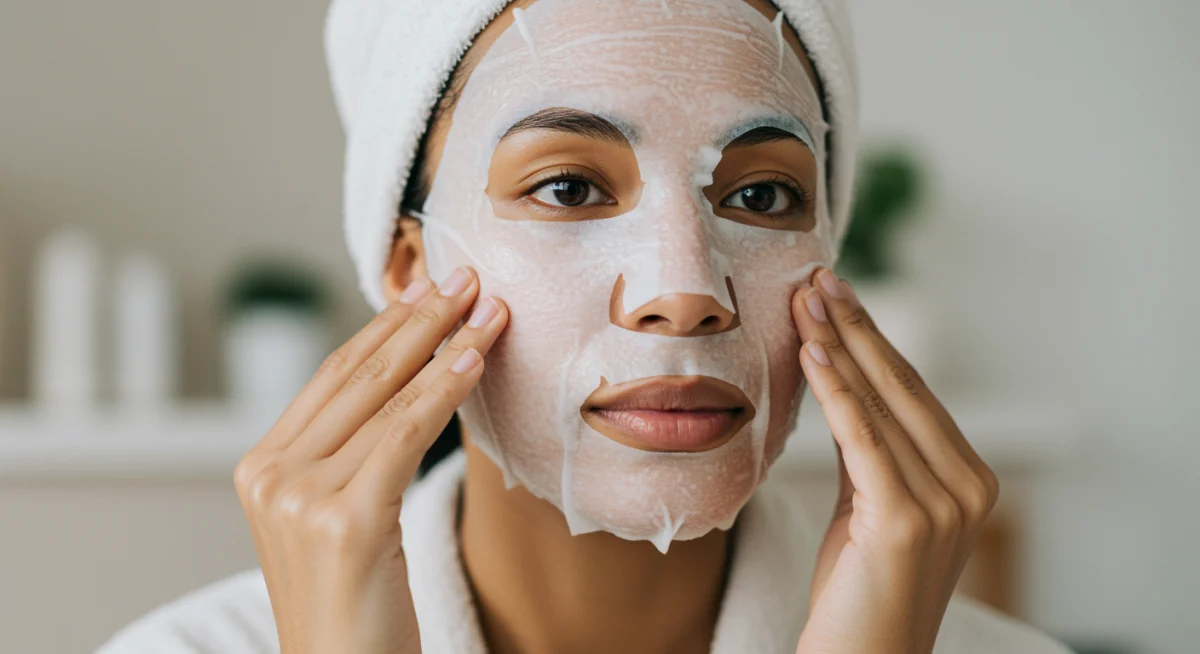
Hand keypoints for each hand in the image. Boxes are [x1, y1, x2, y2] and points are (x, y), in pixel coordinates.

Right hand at [232, 267, 507, 653]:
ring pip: (386, 397)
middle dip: (418, 319)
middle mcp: (270, 474)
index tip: (427, 290)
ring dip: (444, 342)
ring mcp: (299, 495)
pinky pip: (406, 433)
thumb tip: (410, 381)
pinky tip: (475, 358)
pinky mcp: (343, 519)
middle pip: (357, 375)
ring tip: (488, 307)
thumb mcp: (341, 518)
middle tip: (466, 278)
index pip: (331, 378)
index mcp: (262, 467)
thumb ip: (354, 455)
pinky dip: (444, 389)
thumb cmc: (353, 606)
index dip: (384, 328)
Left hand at [791, 268, 998, 653]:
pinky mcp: (908, 520)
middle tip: (817, 278)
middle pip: (903, 388)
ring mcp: (946, 504)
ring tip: (805, 300)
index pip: (913, 392)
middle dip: (856, 327)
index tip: (834, 293)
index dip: (872, 338)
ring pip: (883, 405)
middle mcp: (970, 487)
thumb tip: (839, 380)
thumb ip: (868, 450)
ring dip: (840, 345)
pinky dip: (837, 390)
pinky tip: (813, 351)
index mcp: (970, 479)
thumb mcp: (869, 506)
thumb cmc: (859, 592)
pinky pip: (864, 440)